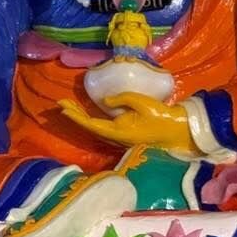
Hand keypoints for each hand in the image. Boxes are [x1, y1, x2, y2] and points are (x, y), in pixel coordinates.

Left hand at [59, 92, 197, 153]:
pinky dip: (92, 119)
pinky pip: (103, 127)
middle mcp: (116, 137)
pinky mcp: (124, 134)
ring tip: (69, 106)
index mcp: (118, 131)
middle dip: (74, 115)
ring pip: (95, 127)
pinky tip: (87, 113)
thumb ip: (121, 99)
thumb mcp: (141, 102)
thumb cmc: (160, 116)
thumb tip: (105, 101)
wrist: (176, 130)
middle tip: (61, 103)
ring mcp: (120, 137)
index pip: (91, 124)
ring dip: (81, 117)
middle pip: (89, 126)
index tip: (63, 107)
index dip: (75, 116)